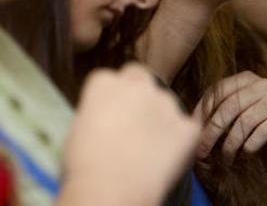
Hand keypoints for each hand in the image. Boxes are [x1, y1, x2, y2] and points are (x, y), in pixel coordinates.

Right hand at [61, 63, 200, 205]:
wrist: (111, 189)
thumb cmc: (85, 164)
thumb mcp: (79, 127)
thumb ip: (97, 110)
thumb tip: (106, 115)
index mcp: (105, 81)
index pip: (113, 79)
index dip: (113, 98)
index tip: (111, 116)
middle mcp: (138, 84)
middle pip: (141, 78)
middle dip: (139, 94)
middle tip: (134, 122)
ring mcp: (166, 103)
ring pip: (166, 103)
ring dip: (160, 117)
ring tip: (149, 148)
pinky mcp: (187, 127)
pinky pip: (187, 129)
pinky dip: (180, 140)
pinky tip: (166, 158)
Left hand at [193, 71, 266, 162]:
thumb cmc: (260, 119)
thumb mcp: (240, 109)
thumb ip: (221, 109)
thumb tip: (190, 123)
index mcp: (245, 79)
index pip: (217, 91)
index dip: (202, 111)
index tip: (192, 130)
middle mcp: (261, 84)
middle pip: (229, 107)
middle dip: (212, 132)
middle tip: (202, 151)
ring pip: (245, 121)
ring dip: (232, 143)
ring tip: (226, 158)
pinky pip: (265, 130)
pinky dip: (251, 144)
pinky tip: (246, 153)